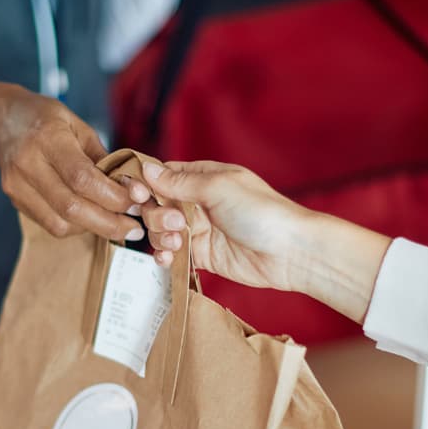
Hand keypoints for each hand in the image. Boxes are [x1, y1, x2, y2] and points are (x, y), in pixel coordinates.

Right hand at [0, 80, 146, 241]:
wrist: (0, 120)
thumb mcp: (78, 126)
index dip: (113, 196)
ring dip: (95, 228)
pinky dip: (77, 226)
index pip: (82, 178)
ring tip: (117, 222)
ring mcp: (18, 186)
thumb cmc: (45, 119)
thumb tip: (134, 189)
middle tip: (135, 227)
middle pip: (72, 208)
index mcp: (48, 138)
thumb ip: (104, 158)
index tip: (138, 201)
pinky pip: (52, 225)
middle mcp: (28, 164)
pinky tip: (91, 217)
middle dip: (109, 223)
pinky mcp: (15, 200)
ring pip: (61, 223)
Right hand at [140, 160, 391, 322]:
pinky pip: (173, 253)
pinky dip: (165, 255)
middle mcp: (198, 202)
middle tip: (175, 223)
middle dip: (156, 214)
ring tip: (177, 242)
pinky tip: (169, 258)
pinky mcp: (202, 255)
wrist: (289, 252)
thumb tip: (148, 170)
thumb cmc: (262, 212)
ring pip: (161, 230)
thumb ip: (180, 183)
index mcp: (204, 177)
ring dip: (160, 236)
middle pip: (157, 204)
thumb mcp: (218, 188)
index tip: (138, 195)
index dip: (145, 184)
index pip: (163, 175)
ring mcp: (200, 229)